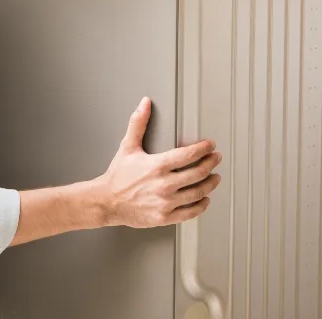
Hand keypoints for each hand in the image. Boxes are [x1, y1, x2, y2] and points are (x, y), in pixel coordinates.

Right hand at [95, 97, 221, 227]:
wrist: (106, 202)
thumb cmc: (118, 176)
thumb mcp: (127, 146)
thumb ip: (138, 123)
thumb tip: (144, 104)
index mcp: (157, 166)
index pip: (189, 155)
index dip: (204, 148)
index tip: (210, 145)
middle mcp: (163, 185)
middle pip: (198, 173)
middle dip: (211, 163)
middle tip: (216, 158)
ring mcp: (165, 202)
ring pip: (197, 192)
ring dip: (210, 184)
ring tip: (215, 177)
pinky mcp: (164, 217)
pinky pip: (190, 213)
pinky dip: (201, 206)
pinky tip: (204, 200)